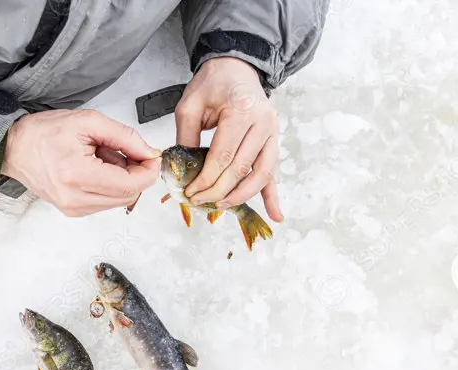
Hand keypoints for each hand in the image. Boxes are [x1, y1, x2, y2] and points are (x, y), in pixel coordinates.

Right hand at [2, 110, 160, 216]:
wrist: (15, 148)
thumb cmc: (43, 133)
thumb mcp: (88, 122)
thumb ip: (125, 137)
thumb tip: (149, 153)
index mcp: (78, 175)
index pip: (131, 184)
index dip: (149, 170)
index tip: (151, 156)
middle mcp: (76, 199)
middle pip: (129, 195)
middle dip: (136, 173)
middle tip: (124, 151)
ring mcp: (74, 208)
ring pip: (120, 200)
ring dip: (121, 179)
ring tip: (102, 158)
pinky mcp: (73, 211)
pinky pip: (106, 202)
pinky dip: (109, 185)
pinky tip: (95, 169)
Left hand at [175, 57, 282, 220]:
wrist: (236, 67)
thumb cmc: (213, 83)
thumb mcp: (190, 105)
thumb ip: (186, 138)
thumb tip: (182, 173)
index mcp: (241, 110)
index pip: (223, 156)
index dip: (207, 179)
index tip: (191, 192)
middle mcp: (263, 122)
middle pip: (241, 168)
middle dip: (219, 191)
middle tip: (199, 201)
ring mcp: (272, 133)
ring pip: (261, 174)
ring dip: (241, 196)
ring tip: (222, 207)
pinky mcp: (274, 141)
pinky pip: (273, 172)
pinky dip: (272, 194)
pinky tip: (275, 215)